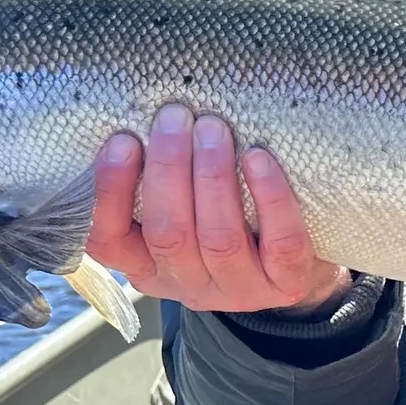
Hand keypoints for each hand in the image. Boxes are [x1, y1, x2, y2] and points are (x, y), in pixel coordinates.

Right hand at [87, 105, 351, 312]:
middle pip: (168, 234)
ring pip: (220, 239)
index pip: (109, 242)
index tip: (123, 140)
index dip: (111, 192)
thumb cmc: (226, 222)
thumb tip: (143, 116)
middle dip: (169, 169)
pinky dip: (270, 198)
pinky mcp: (287, 283)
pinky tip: (258, 158)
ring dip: (213, 177)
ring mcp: (240, 289)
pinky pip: (280, 242)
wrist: (296, 267)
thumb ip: (158, 182)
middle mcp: (188, 285)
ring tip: (213, 128)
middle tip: (175, 116)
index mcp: (147, 268)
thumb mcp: (180, 212)